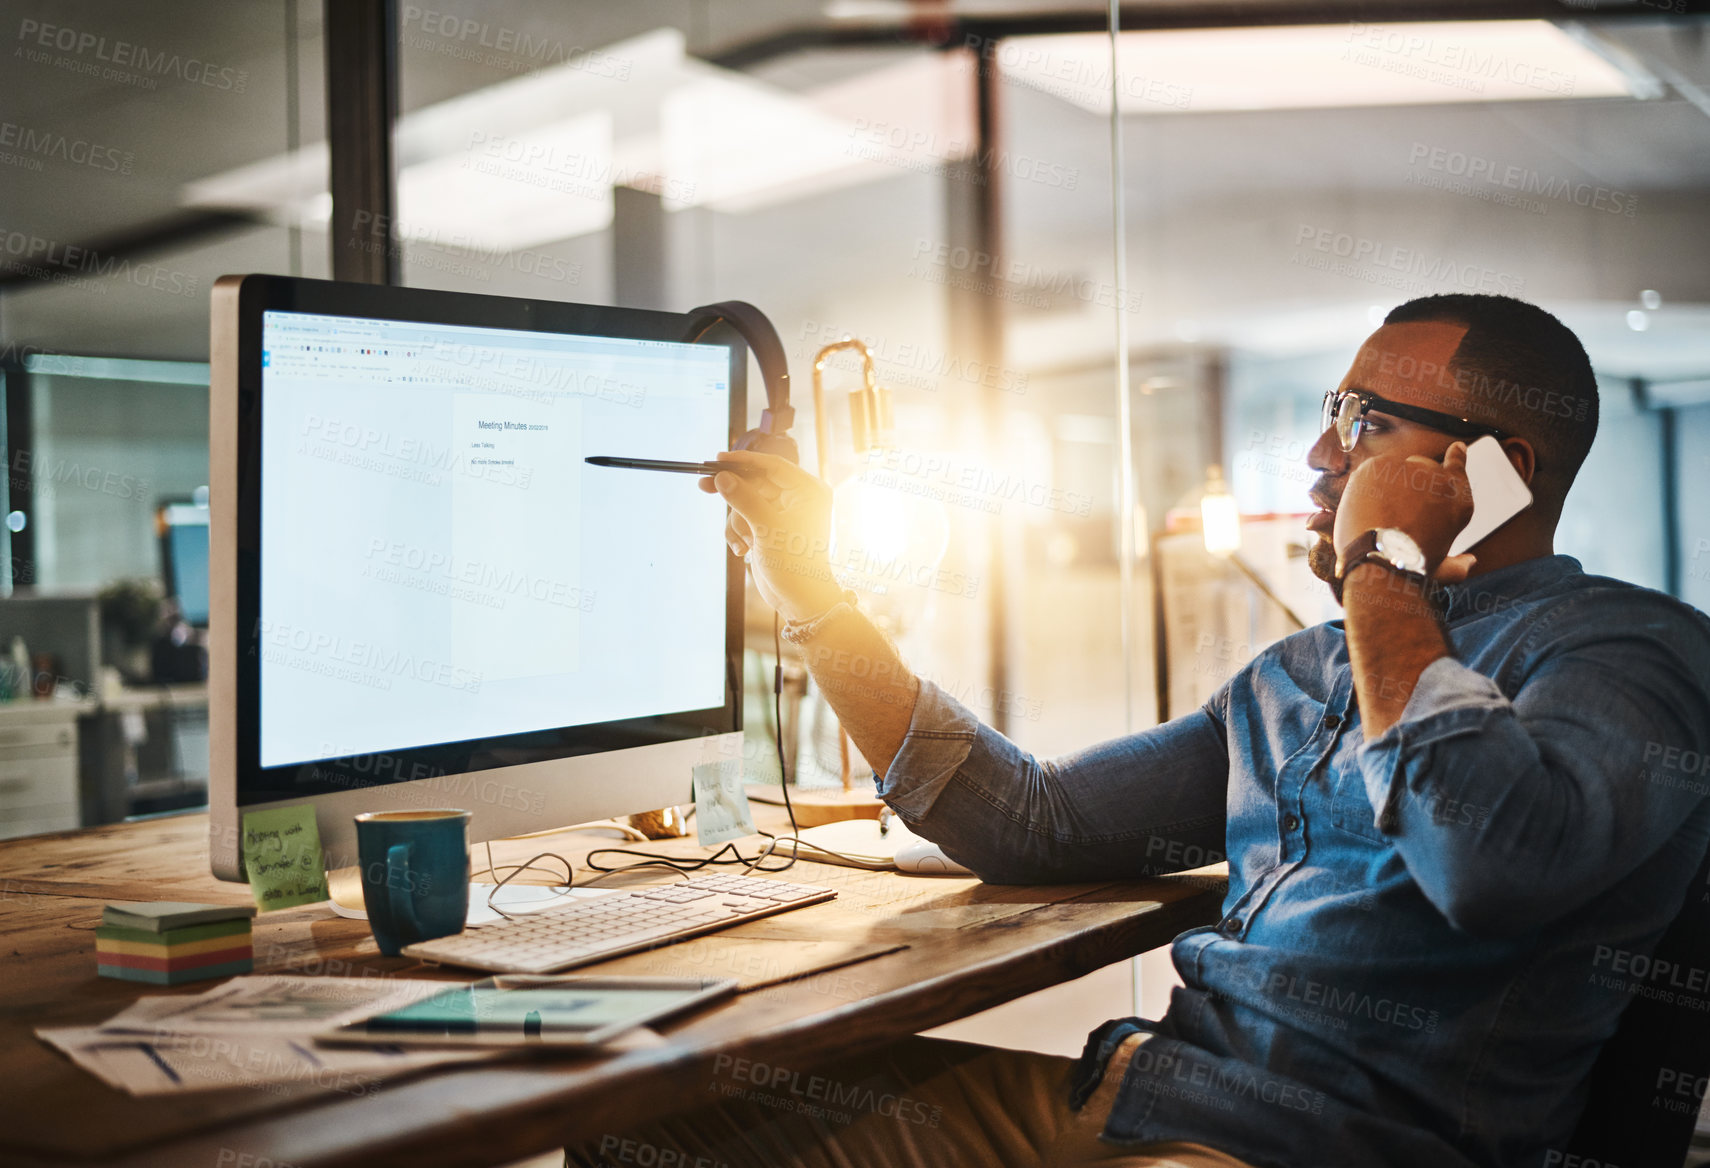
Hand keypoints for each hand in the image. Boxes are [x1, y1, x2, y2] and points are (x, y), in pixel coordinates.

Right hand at [697, 450, 844, 621]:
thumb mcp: (767, 527)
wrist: (798, 599)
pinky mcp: (769, 528)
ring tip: (745, 542)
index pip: (772, 465)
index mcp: (807, 490)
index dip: (743, 461)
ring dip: (737, 522)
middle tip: (703, 485)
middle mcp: (797, 498)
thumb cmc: (793, 563)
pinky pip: (745, 518)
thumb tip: (722, 477)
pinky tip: (743, 550)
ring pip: (745, 502)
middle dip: (733, 493)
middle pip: (754, 482)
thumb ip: (744, 499)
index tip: (718, 458)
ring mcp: (782, 513)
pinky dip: (739, 532)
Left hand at [1333, 441, 1475, 578]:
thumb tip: (1470, 562)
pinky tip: (1364, 505)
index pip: (1459, 465)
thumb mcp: (1441, 570)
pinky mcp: (1379, 465)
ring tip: (1378, 514)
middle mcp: (1439, 478)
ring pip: (1394, 468)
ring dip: (1386, 485)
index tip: (1455, 449)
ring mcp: (1406, 467)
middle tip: (1396, 510)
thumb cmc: (1411, 568)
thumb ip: (1457, 564)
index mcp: (1459, 500)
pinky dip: (1367, 484)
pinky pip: (1372, 470)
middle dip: (1410, 483)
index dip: (1456, 457)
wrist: (1381, 559)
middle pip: (1422, 466)